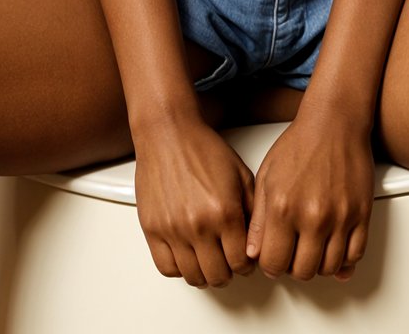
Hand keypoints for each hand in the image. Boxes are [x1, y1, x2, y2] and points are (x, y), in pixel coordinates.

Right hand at [133, 116, 256, 286]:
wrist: (168, 132)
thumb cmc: (203, 148)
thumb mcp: (241, 175)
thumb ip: (253, 212)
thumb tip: (256, 243)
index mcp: (225, 212)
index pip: (241, 262)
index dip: (247, 265)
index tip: (244, 261)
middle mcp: (199, 225)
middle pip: (218, 275)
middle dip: (228, 272)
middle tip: (227, 263)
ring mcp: (173, 229)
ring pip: (193, 276)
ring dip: (204, 274)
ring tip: (208, 261)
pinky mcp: (152, 229)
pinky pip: (166, 267)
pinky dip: (179, 269)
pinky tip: (186, 256)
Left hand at [245, 109, 375, 281]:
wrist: (334, 122)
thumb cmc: (300, 144)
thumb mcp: (266, 176)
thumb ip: (258, 219)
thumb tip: (253, 252)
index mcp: (282, 207)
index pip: (273, 263)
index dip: (271, 264)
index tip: (274, 256)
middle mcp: (312, 216)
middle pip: (302, 271)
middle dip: (294, 266)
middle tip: (293, 251)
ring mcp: (340, 217)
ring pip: (329, 268)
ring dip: (319, 263)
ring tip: (312, 246)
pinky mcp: (362, 214)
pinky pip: (355, 256)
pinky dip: (344, 260)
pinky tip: (333, 247)